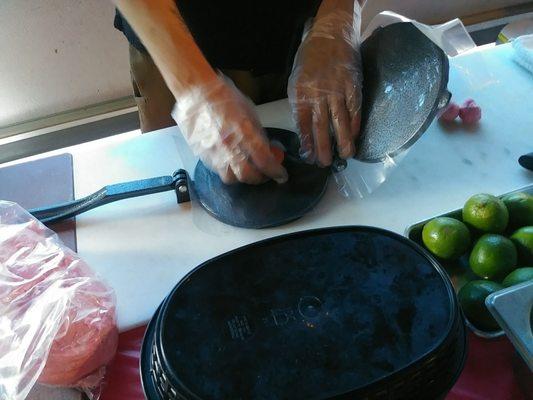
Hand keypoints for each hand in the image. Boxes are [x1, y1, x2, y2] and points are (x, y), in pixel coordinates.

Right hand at [172, 75, 287, 183]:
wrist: (195, 92)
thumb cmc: (225, 98)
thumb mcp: (249, 113)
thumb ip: (259, 135)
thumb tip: (268, 151)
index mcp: (243, 131)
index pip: (263, 160)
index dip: (275, 171)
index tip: (281, 175)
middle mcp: (227, 145)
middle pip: (247, 175)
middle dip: (260, 178)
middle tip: (266, 175)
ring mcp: (213, 152)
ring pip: (231, 178)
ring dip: (243, 178)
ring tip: (249, 171)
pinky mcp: (203, 155)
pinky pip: (218, 171)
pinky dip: (229, 171)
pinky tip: (233, 164)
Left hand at [288, 6, 362, 166]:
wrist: (331, 35)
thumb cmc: (310, 59)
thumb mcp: (296, 81)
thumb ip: (300, 104)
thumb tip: (304, 129)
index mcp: (301, 93)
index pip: (302, 124)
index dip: (307, 142)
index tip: (309, 156)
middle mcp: (319, 94)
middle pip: (321, 127)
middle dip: (323, 148)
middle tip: (325, 163)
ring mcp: (338, 90)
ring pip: (341, 121)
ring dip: (344, 140)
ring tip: (346, 155)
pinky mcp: (353, 85)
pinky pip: (355, 109)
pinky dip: (355, 124)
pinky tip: (356, 135)